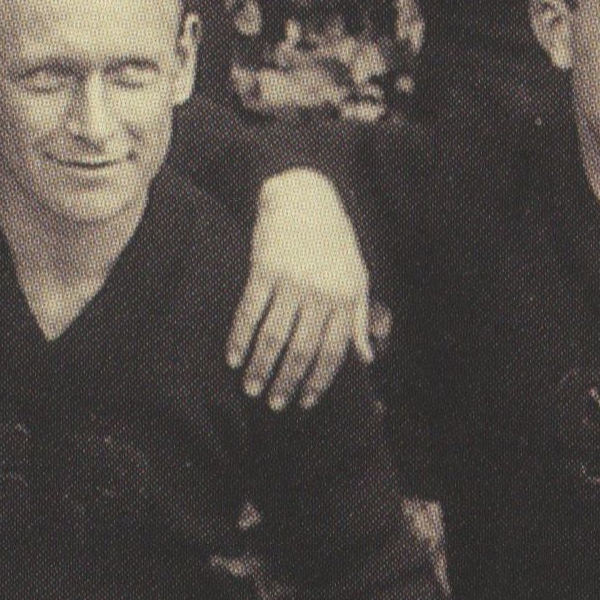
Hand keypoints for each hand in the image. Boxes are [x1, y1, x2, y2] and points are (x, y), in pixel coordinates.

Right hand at [227, 169, 372, 409]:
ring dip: (261, 367)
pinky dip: (240, 338)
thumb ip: (359, 319)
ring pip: (274, 336)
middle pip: (301, 349)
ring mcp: (291, 281)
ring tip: (251, 388)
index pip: (332, 351)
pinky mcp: (263, 269)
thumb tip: (367, 358)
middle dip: (287, 381)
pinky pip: (249, 312)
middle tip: (274, 404)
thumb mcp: (357, 277)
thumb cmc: (334, 241)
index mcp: (345, 297)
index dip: (318, 381)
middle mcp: (320, 292)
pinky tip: (233, 357)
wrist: (305, 195)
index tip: (305, 403)